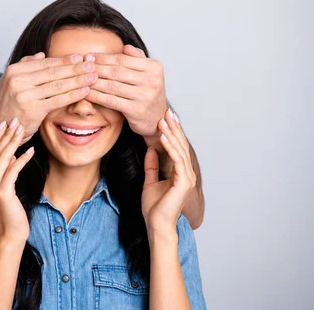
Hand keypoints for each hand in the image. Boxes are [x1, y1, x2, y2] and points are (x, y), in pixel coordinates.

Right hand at [0, 52, 96, 140]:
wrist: (3, 128)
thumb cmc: (11, 104)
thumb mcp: (12, 81)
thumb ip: (26, 65)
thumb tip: (41, 54)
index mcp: (14, 71)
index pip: (44, 63)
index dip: (64, 60)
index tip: (80, 57)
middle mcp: (18, 81)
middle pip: (53, 72)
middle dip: (75, 68)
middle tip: (91, 65)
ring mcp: (24, 95)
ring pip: (57, 85)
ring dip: (78, 80)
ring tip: (92, 77)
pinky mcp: (33, 110)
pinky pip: (57, 100)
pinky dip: (73, 95)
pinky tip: (85, 91)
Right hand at [0, 118, 34, 243]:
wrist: (11, 233)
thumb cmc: (12, 212)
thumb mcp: (7, 189)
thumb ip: (7, 172)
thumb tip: (12, 155)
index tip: (4, 124)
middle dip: (5, 135)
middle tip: (15, 121)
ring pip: (3, 158)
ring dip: (13, 142)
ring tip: (22, 130)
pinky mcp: (3, 192)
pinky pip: (13, 170)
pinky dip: (22, 158)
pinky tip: (30, 150)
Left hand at [85, 45, 166, 138]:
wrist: (157, 118)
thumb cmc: (148, 92)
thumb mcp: (148, 73)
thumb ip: (137, 58)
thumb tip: (125, 47)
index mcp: (154, 67)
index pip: (123, 59)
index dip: (104, 58)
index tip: (90, 56)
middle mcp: (152, 81)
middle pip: (116, 72)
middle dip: (96, 68)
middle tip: (82, 67)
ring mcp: (144, 96)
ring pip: (112, 86)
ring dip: (94, 82)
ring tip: (81, 79)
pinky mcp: (136, 111)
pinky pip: (111, 101)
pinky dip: (96, 96)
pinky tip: (86, 93)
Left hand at [141, 109, 195, 236]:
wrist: (157, 225)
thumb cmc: (154, 208)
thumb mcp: (150, 182)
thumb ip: (152, 166)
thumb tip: (151, 150)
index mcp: (180, 173)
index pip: (176, 148)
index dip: (171, 132)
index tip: (165, 118)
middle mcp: (186, 173)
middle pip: (180, 145)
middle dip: (173, 128)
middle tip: (167, 112)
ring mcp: (187, 178)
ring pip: (180, 150)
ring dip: (171, 134)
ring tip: (163, 121)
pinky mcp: (183, 182)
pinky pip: (177, 161)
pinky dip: (170, 147)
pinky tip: (163, 137)